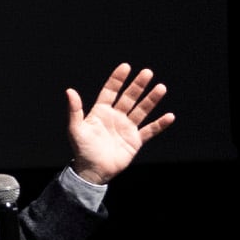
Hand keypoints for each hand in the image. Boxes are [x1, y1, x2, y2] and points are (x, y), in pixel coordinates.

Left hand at [65, 64, 172, 184]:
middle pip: (129, 97)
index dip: (117, 79)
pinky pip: (150, 130)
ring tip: (161, 87)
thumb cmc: (82, 150)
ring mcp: (127, 128)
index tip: (126, 67)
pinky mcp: (135, 141)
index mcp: (101, 112)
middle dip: (138, 86)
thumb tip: (69, 91)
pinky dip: (159, 124)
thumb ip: (75, 110)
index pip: (110, 91)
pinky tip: (169, 116)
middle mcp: (116, 117)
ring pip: (141, 110)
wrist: (92, 172)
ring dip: (151, 100)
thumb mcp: (76, 129)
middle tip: (147, 72)